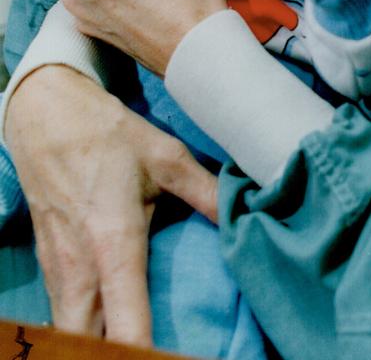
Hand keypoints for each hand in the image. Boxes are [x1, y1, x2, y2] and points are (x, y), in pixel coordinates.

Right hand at [4, 65, 217, 345]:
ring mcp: (58, 272)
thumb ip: (206, 192)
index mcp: (113, 245)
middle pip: (88, 344)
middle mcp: (80, 269)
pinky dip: (83, 331)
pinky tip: (108, 329)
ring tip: (137, 344)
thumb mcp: (164, 155)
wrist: (45, 113)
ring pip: (71, 333)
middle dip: (117, 355)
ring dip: (99, 344)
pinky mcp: (49, 267)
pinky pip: (64, 316)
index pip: (126, 325)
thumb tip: (246, 212)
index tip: (171, 359)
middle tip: (157, 353)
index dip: (146, 354)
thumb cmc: (108, 134)